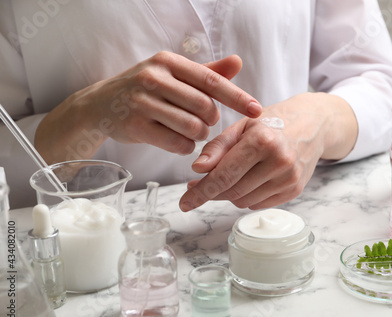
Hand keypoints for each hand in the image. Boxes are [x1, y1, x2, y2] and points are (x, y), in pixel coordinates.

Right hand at [35, 52, 261, 163]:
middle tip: (204, 122)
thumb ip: (206, 72)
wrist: (100, 105)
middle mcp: (154, 77)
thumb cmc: (146, 89)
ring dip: (199, 135)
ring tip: (192, 131)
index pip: (211, 81)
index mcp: (168, 61)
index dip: (237, 97)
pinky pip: (176, 143)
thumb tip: (238, 62)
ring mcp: (142, 102)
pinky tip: (178, 140)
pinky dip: (184, 146)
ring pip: (192, 127)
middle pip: (205, 107)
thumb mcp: (174, 74)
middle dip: (211, 120)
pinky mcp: (135, 126)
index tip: (257, 111)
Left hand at [179, 92, 357, 210]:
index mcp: (262, 140)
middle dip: (211, 191)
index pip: (224, 175)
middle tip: (198, 185)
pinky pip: (258, 204)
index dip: (200, 192)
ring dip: (229, 194)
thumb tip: (197, 170)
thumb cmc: (273, 122)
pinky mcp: (295, 190)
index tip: (184, 203)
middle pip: (232, 192)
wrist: (313, 125)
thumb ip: (217, 147)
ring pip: (243, 201)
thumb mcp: (242, 126)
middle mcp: (279, 161)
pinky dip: (247, 196)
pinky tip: (249, 179)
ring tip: (230, 175)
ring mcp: (289, 179)